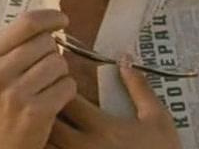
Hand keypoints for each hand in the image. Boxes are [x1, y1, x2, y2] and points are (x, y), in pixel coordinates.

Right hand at [0, 10, 76, 148]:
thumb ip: (12, 46)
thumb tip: (48, 22)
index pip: (26, 23)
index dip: (50, 17)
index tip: (62, 19)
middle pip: (47, 42)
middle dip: (52, 53)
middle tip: (42, 70)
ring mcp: (17, 94)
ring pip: (60, 63)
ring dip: (59, 73)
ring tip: (45, 87)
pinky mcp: (37, 112)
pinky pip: (68, 85)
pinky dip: (66, 91)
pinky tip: (52, 100)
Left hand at [49, 58, 180, 148]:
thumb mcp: (157, 119)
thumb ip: (139, 88)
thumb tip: (125, 58)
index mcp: (103, 128)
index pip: (67, 100)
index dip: (58, 86)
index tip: (59, 77)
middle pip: (47, 122)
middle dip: (41, 106)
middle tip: (43, 95)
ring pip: (45, 145)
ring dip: (41, 131)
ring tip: (40, 117)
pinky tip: (53, 142)